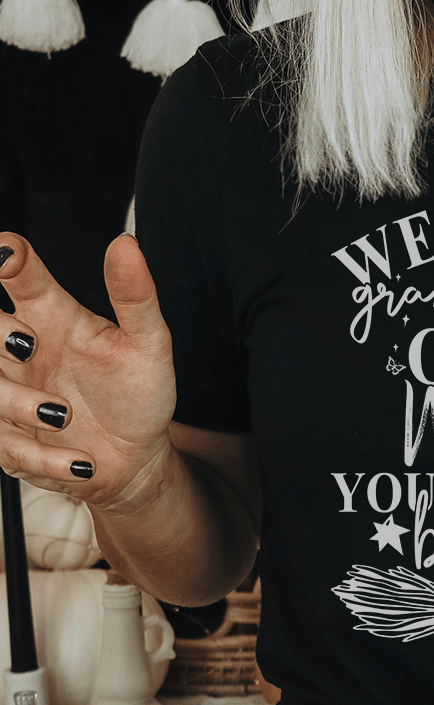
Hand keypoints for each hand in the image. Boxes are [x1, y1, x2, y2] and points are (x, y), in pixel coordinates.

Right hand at [0, 232, 176, 510]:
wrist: (140, 455)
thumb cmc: (140, 393)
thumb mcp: (149, 344)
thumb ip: (136, 296)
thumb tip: (126, 245)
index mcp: (52, 318)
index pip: (18, 278)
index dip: (5, 259)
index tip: (9, 252)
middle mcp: (23, 353)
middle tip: (29, 342)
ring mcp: (13, 396)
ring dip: (18, 403)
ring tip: (64, 415)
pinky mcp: (13, 442)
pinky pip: (5, 447)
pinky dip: (42, 456)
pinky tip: (79, 460)